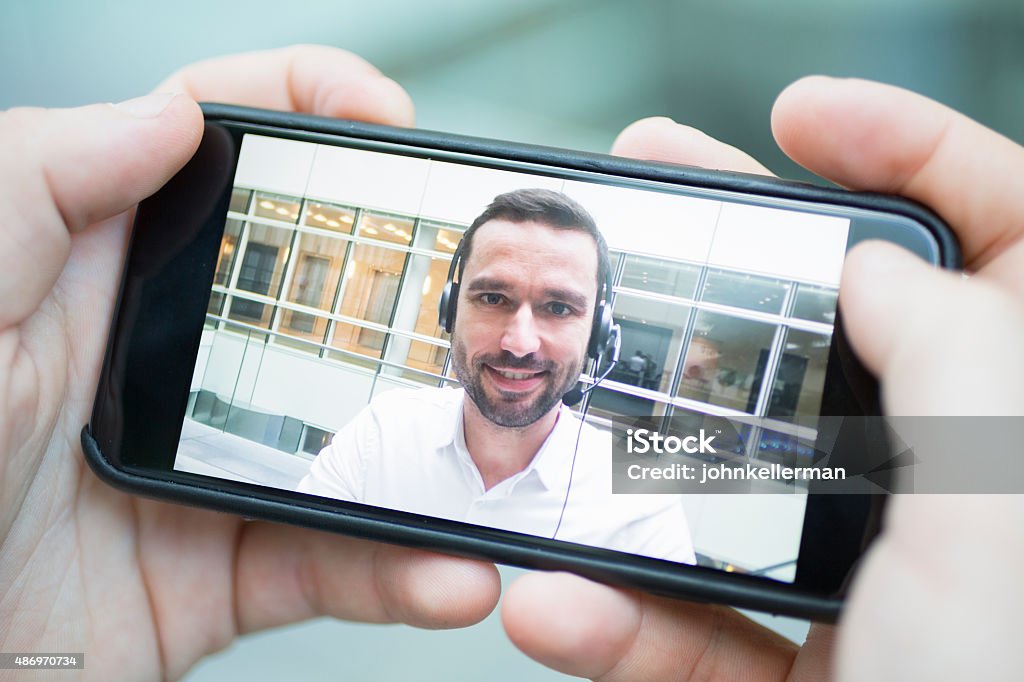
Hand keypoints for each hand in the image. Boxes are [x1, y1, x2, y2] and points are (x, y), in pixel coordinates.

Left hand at [0, 45, 498, 679]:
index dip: (303, 107)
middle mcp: (163, 360)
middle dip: (401, 277)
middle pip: (310, 287)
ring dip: (426, 449)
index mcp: (93, 275)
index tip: (381, 115)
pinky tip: (442, 569)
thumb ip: (37, 190)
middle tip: (467, 283)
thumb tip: (168, 115)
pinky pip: (332, 562)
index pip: (211, 153)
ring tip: (485, 450)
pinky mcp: (222, 568)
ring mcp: (205, 464)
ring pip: (348, 436)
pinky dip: (397, 570)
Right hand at [502, 77, 1023, 680]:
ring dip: (636, 468)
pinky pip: (706, 627)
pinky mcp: (814, 671)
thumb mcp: (1006, 515)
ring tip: (552, 421)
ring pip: (747, 481)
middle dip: (735, 264)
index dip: (916, 150)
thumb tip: (878, 267)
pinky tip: (564, 610)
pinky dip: (629, 625)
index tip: (799, 119)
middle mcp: (969, 494)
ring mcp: (884, 584)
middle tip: (642, 207)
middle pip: (846, 335)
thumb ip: (955, 359)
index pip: (1011, 236)